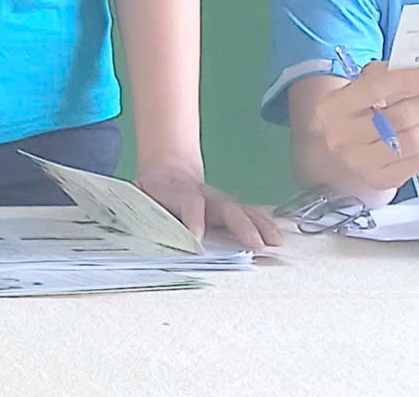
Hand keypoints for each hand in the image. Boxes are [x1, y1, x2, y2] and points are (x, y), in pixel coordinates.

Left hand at [133, 161, 282, 249]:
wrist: (167, 173)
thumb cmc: (152, 193)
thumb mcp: (141, 199)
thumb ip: (144, 212)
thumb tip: (150, 228)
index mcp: (179, 193)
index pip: (190, 203)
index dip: (193, 221)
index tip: (197, 239)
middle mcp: (205, 195)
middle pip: (226, 207)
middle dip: (242, 226)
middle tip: (255, 245)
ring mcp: (220, 200)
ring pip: (243, 210)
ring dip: (261, 226)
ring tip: (275, 242)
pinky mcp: (230, 206)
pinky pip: (251, 213)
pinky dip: (265, 223)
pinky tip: (277, 235)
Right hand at [301, 62, 418, 194]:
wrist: (339, 147)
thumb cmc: (356, 110)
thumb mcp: (360, 87)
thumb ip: (387, 76)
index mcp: (333, 107)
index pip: (375, 89)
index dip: (408, 81)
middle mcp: (342, 138)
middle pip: (399, 118)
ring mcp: (360, 163)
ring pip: (412, 141)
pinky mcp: (379, 180)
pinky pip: (417, 162)